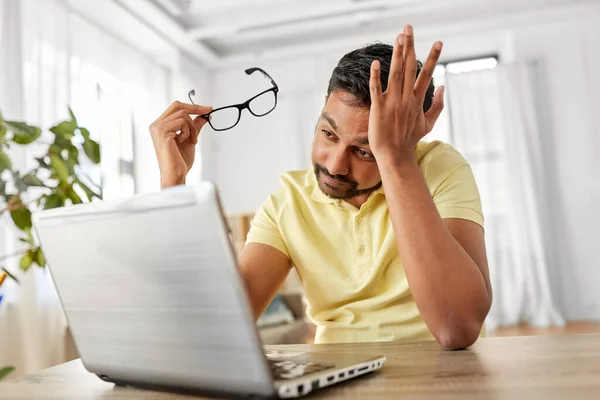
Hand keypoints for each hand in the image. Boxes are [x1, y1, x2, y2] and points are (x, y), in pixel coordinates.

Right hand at [149, 101, 211, 187]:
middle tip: (208, 111)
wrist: (176, 174)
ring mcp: (158, 128)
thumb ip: (195, 126)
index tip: (207, 109)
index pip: (175, 108)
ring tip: (193, 140)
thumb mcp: (190, 139)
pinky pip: (182, 122)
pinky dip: (188, 132)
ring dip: (193, 127)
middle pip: (177, 105)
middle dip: (195, 108)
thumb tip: (204, 116)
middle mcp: (156, 125)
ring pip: (182, 115)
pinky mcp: (162, 132)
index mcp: (160, 126)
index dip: (192, 106)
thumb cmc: (180, 160)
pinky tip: (185, 142)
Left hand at [368, 25, 444, 163]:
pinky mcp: (379, 109)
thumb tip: (443, 87)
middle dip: (410, 47)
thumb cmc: (409, 140)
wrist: (395, 155)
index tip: (438, 42)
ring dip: (397, 54)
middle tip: (409, 28)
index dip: (432, 57)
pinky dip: (376, 76)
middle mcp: (406, 99)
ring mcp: (393, 103)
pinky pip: (377, 89)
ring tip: (399, 37)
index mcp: (417, 100)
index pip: (426, 74)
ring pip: (396, 74)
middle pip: (409, 68)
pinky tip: (377, 62)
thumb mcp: (428, 123)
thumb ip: (437, 105)